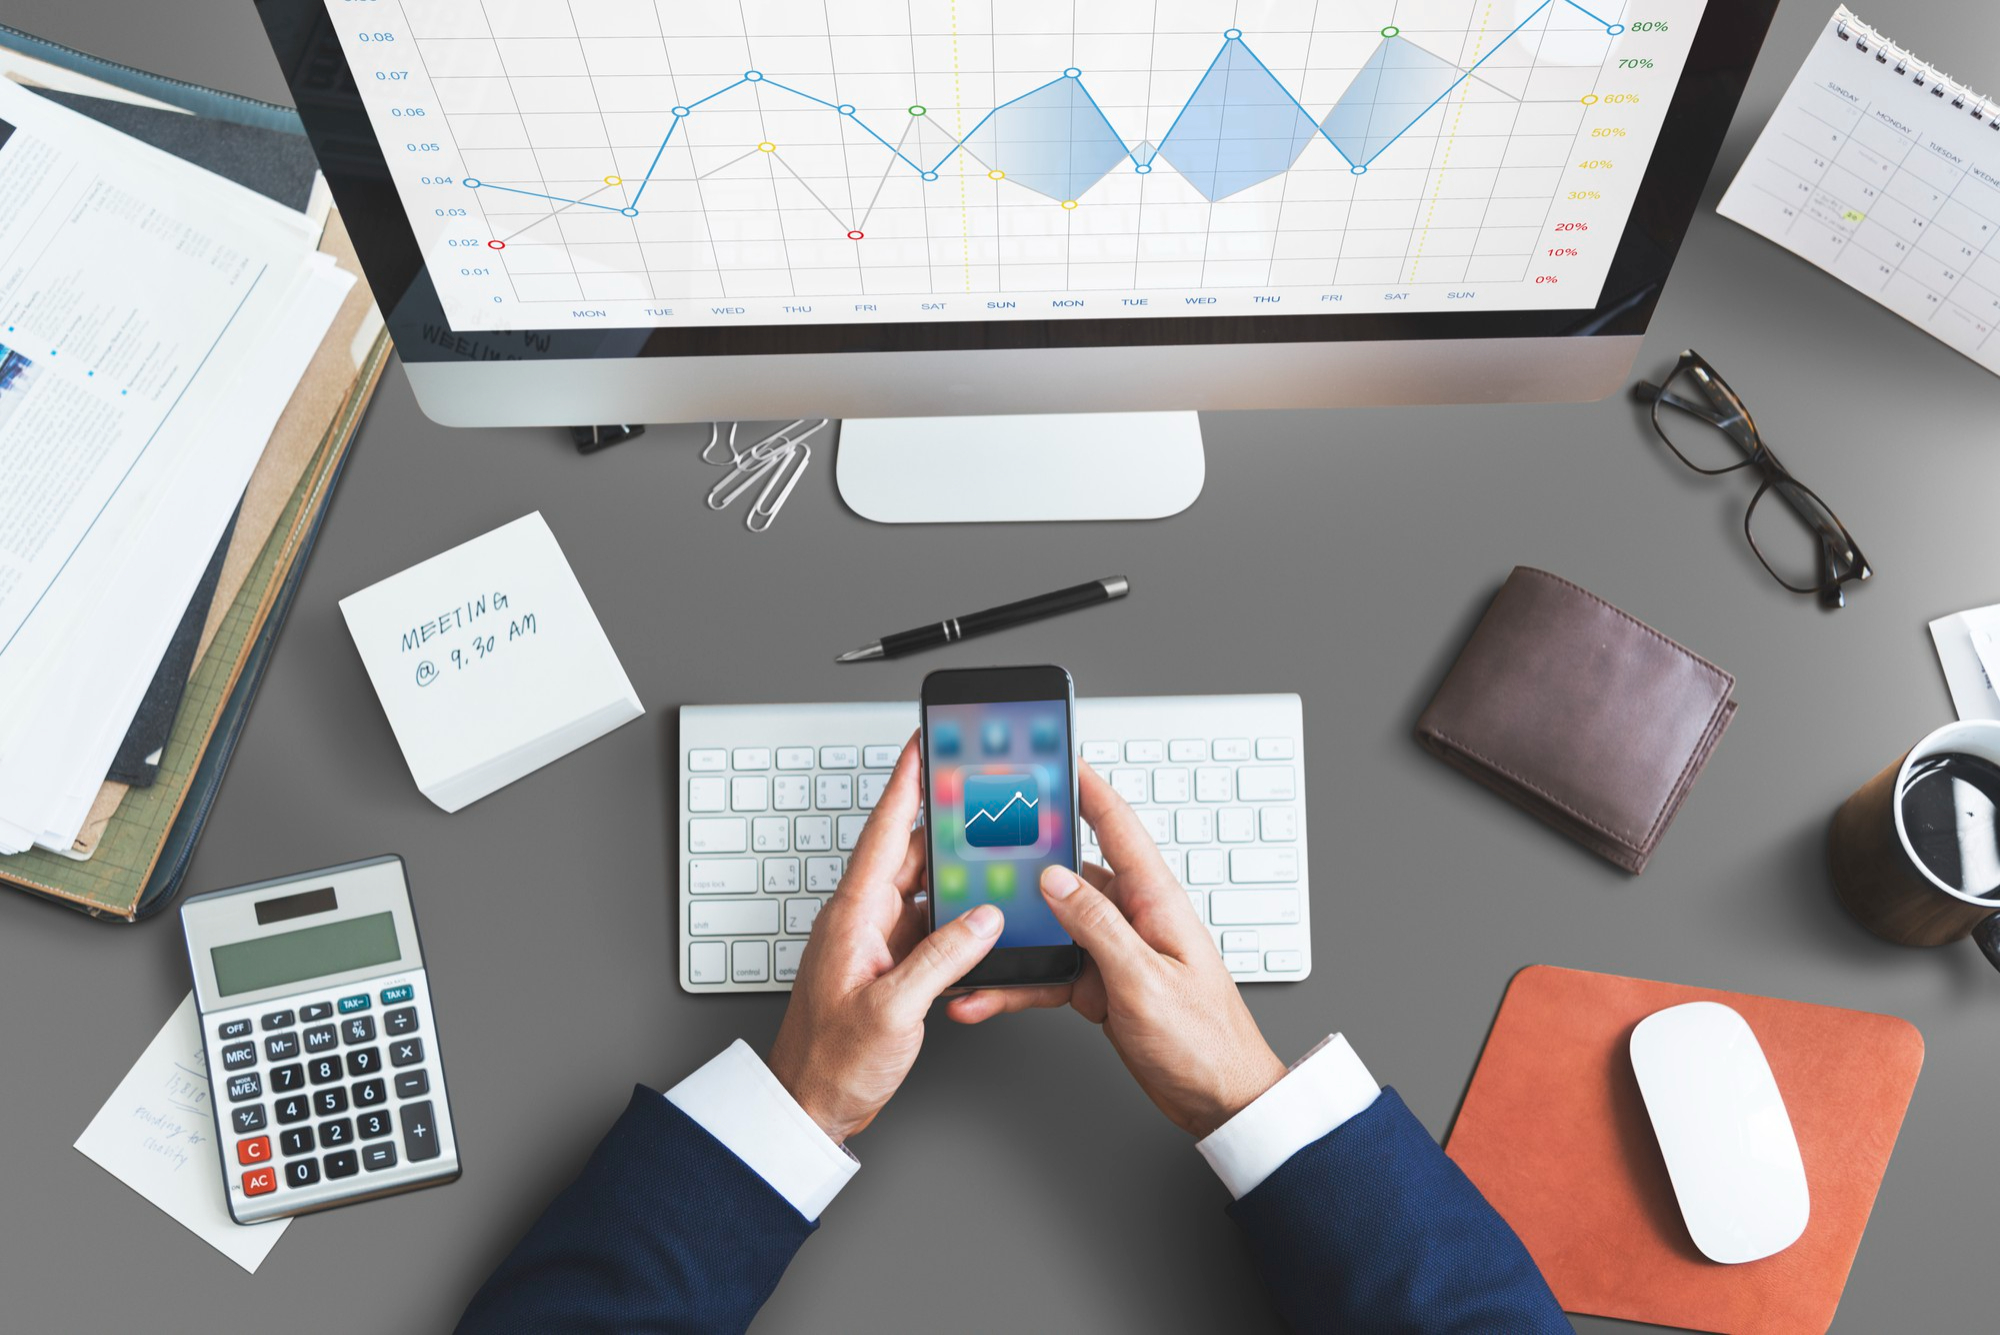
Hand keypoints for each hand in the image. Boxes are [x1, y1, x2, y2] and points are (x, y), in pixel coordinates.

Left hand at [767, 736, 1002, 1142]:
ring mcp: (874, 944)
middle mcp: (861, 921)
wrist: (809, 1107)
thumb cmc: (830, 1063)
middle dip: (944, 823)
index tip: (922, 742)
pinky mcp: (887, 968)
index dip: (905, 782)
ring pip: (921, 891)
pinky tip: (979, 920)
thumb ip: (941, 959)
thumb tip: (981, 918)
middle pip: (909, 855)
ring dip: (954, 875)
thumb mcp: (893, 1009)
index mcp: (853, 917)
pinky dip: (954, 919)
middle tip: (980, 792)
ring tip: (992, 851)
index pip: (883, 832)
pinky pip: (925, 927)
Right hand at [947, 762, 1285, 1138]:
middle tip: (978, 842)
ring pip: (1049, 926)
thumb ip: (1098, 926)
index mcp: (1155, 901)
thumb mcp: (1145, 981)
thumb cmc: (1204, 1042)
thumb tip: (1055, 879)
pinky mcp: (1099, 984)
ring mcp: (1113, 951)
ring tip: (967, 934)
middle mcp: (1132, 917)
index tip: (1056, 756)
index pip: (1116, 827)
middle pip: (1069, 873)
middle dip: (1023, 860)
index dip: (1086, 787)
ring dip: (1010, 936)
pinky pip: (1047, 973)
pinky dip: (1016, 984)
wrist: (1219, 1100)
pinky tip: (985, 995)